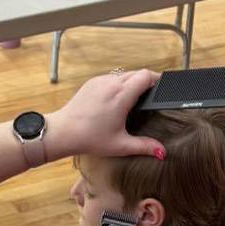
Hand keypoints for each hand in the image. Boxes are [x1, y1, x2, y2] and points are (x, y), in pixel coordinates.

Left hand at [45, 70, 165, 159]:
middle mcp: (111, 83)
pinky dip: (118, 84)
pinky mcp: (91, 82)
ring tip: (134, 100)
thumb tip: (162, 152)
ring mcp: (99, 81)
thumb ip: (144, 146)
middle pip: (137, 73)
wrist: (62, 132)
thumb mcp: (120, 145)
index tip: (161, 89)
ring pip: (124, 74)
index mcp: (121, 95)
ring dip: (132, 82)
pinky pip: (111, 77)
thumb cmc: (89, 138)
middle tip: (150, 97)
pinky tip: (117, 100)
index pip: (146, 76)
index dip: (157, 80)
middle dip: (146, 82)